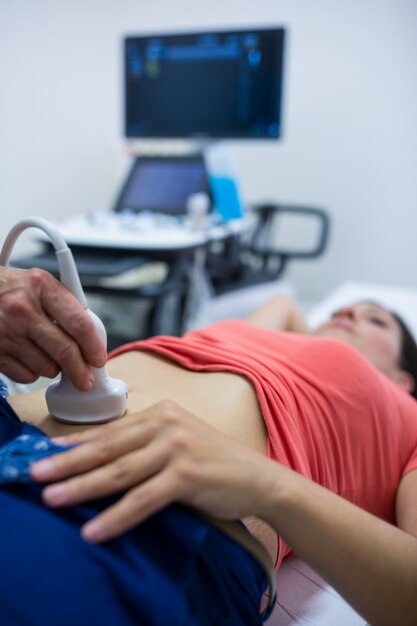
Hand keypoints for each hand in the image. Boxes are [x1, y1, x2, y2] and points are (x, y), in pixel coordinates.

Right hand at [0, 267, 105, 388]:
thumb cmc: (10, 289)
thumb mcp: (39, 285)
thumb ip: (66, 308)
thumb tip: (91, 342)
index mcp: (41, 286)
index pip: (79, 323)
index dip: (94, 346)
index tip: (99, 359)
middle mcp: (22, 308)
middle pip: (65, 351)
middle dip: (80, 371)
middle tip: (86, 380)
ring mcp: (5, 331)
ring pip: (47, 368)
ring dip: (53, 368)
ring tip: (46, 353)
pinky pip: (26, 376)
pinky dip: (32, 372)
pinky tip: (27, 356)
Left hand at [30, 400, 273, 541]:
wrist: (258, 477)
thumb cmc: (213, 462)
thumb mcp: (176, 443)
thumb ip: (143, 446)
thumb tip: (100, 461)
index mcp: (160, 412)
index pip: (109, 430)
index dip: (74, 443)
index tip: (44, 452)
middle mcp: (166, 424)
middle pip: (107, 447)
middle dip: (68, 463)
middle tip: (36, 475)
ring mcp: (176, 447)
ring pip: (119, 472)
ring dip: (82, 488)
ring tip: (52, 499)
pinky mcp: (187, 475)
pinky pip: (143, 500)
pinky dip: (116, 517)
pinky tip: (94, 530)